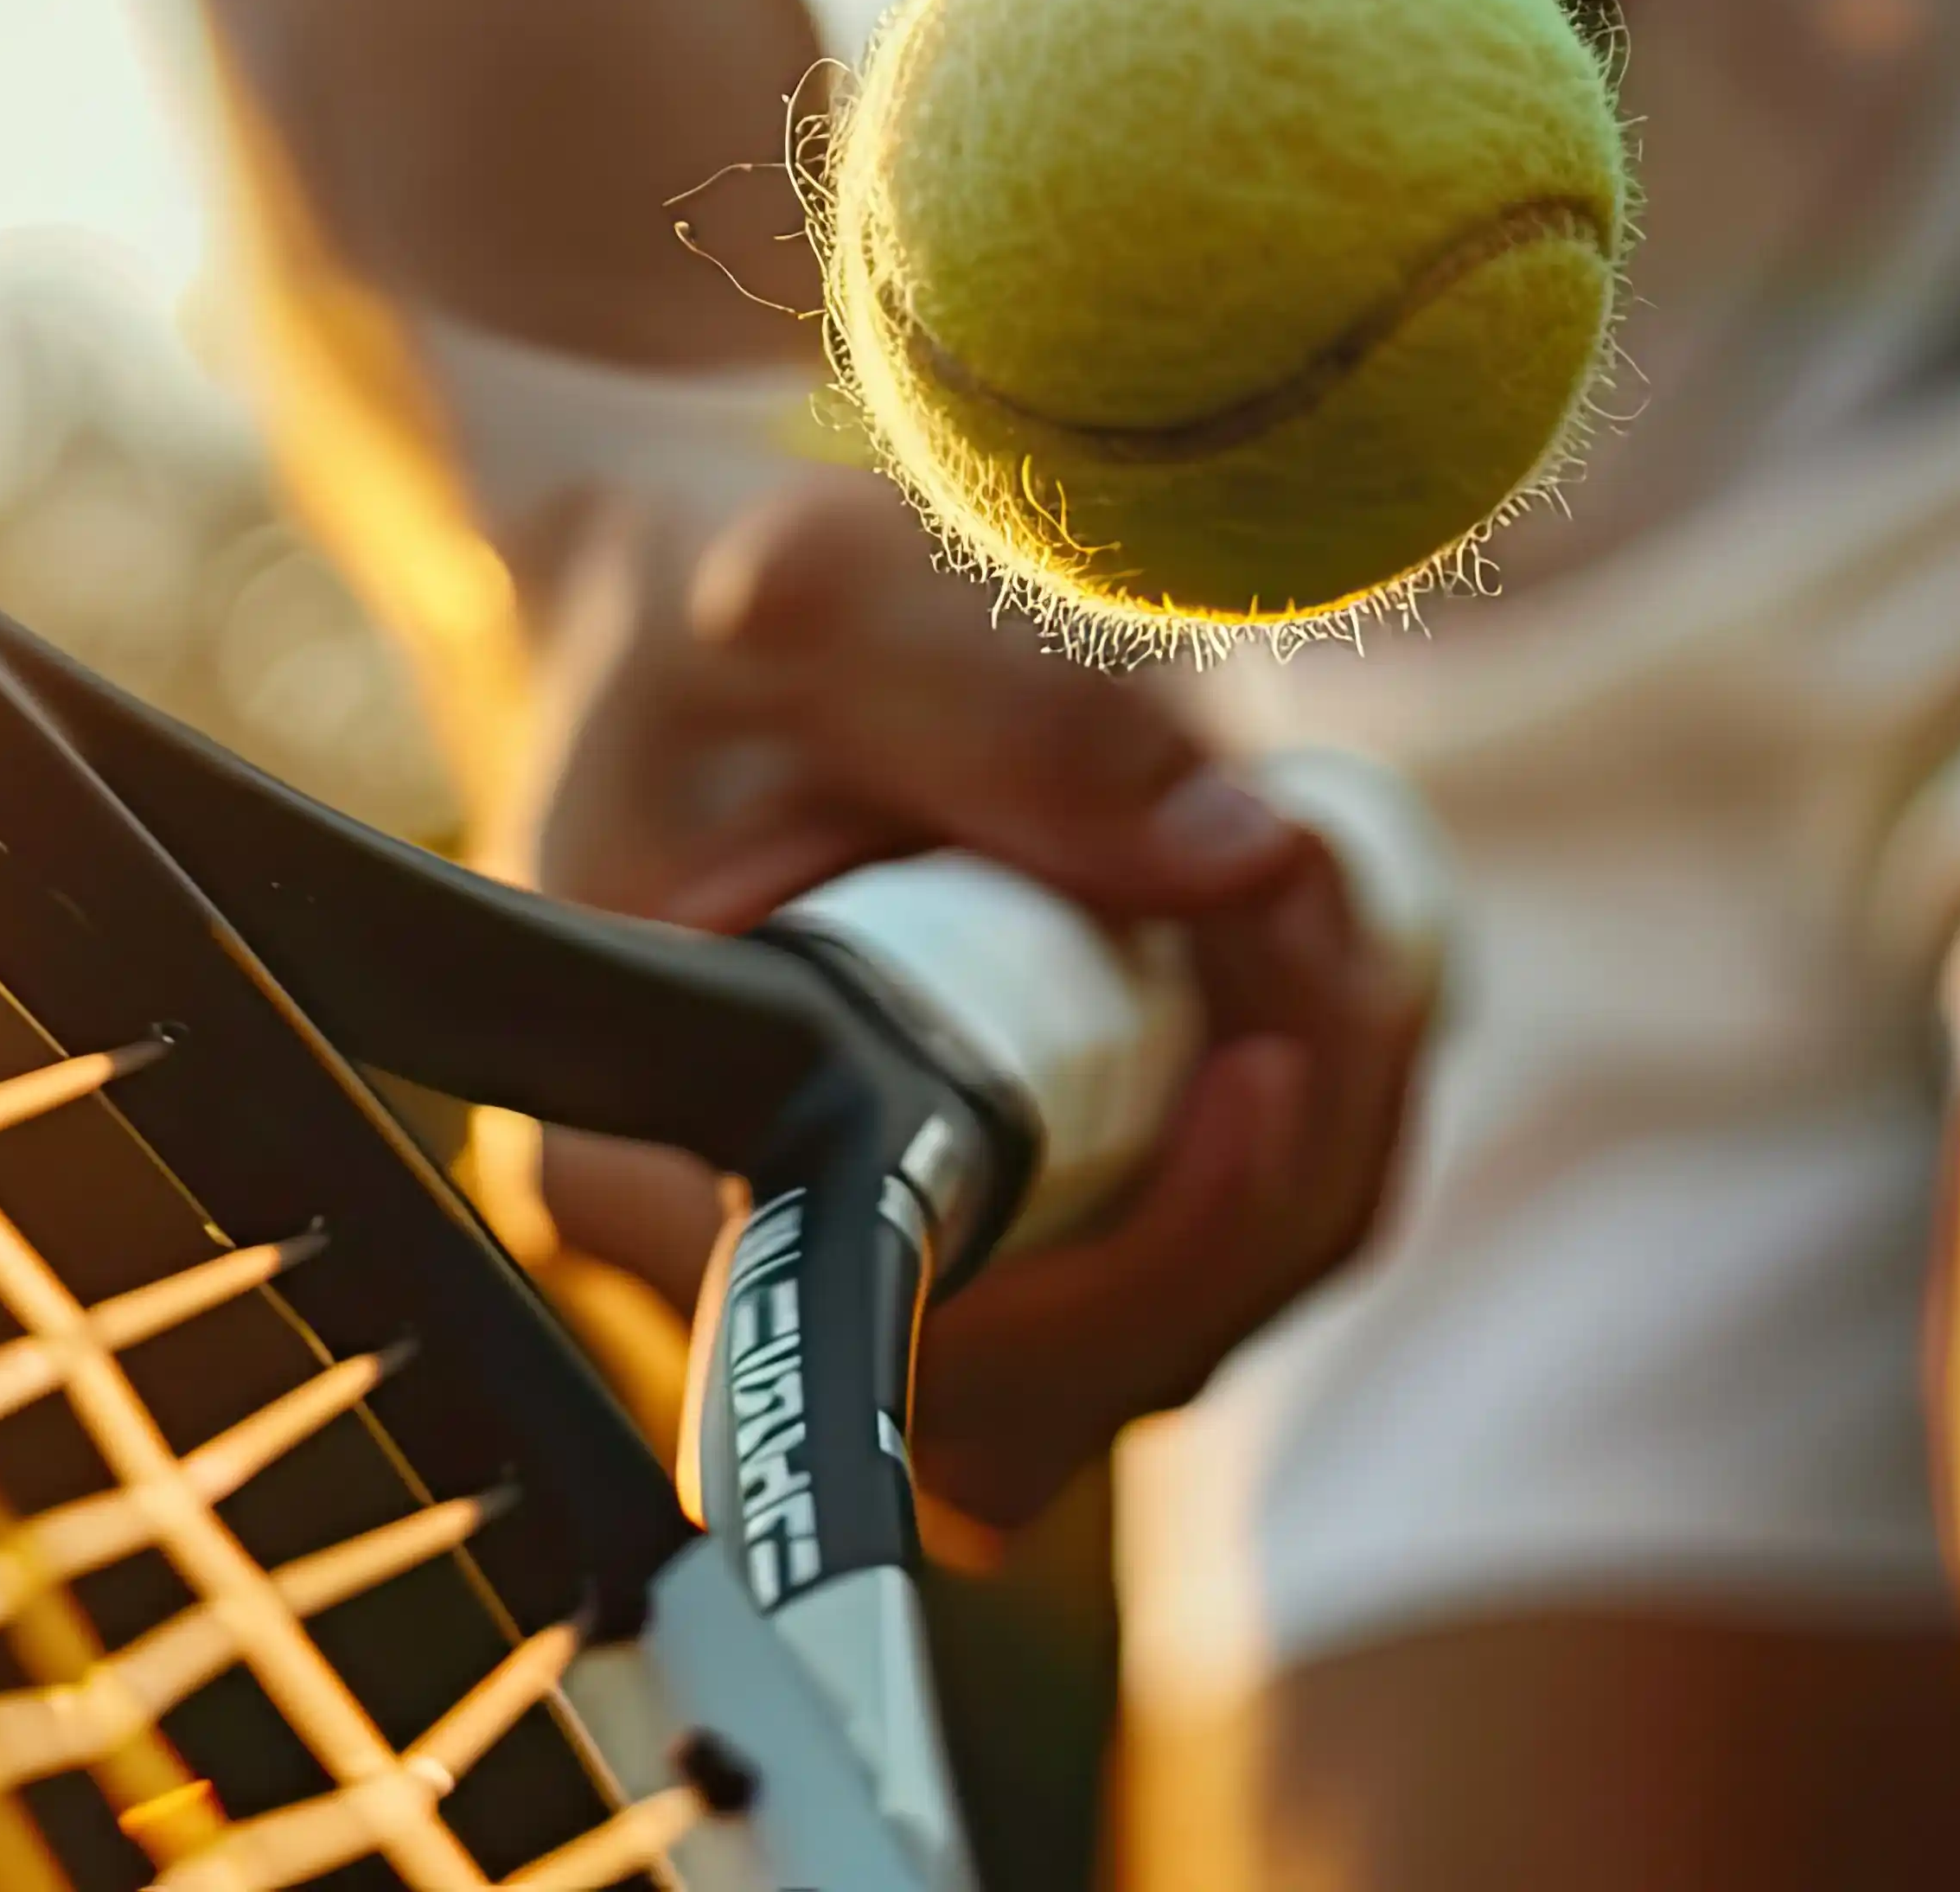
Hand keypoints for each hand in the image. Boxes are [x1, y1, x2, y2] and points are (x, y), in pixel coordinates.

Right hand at [508, 470, 1433, 1530]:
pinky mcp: (1023, 1239)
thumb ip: (995, 703)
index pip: (940, 1344)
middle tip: (1304, 889)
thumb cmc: (727, 617)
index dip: (1146, 1255)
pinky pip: (1215, 1260)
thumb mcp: (824, 593)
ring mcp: (911, 1276)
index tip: (1262, 1067)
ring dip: (1318, 1123)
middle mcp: (767, 1269)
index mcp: (641, 1169)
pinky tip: (1287, 931)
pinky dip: (1308, 1118)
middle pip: (1104, 1367)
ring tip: (1298, 873)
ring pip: (1192, 1322)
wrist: (730, 637)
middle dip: (1276, 1155)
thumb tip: (1232, 850)